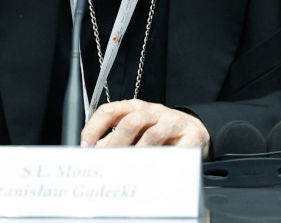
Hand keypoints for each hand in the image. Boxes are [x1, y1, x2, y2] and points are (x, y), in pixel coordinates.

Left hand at [79, 100, 209, 158]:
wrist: (194, 129)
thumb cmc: (157, 130)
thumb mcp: (134, 131)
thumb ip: (112, 141)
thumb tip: (90, 154)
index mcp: (133, 108)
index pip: (109, 111)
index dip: (95, 128)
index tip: (86, 146)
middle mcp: (152, 111)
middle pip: (130, 122)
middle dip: (116, 145)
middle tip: (108, 164)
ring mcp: (172, 121)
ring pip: (153, 135)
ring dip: (139, 154)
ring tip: (130, 170)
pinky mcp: (191, 135)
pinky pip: (178, 150)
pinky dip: (167, 162)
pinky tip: (158, 172)